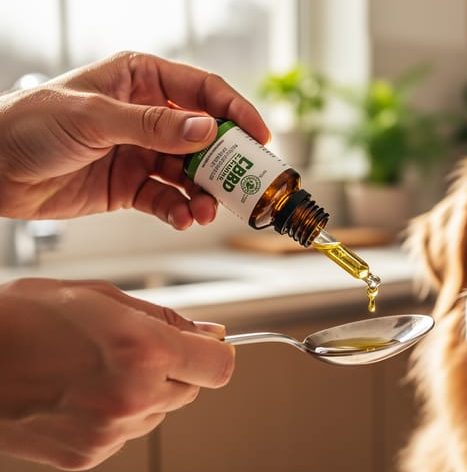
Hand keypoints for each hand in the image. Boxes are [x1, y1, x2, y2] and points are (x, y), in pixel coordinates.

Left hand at [0, 51, 269, 229]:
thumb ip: (153, 126)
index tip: (259, 137)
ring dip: (204, 192)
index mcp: (139, 80)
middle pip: (204, 137)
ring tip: (208, 209)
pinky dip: (180, 210)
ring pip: (190, 173)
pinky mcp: (130, 186)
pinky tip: (185, 218)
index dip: (235, 111)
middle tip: (243, 183)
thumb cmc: (29, 124)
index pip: (202, 90)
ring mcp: (140, 152)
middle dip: (225, 162)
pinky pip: (167, 198)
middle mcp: (146, 116)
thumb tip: (206, 130)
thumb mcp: (94, 118)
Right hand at [0, 278, 234, 469]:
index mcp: (144, 351)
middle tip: (132, 350)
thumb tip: (209, 332)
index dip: (215, 352)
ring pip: (159, 412)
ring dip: (144, 392)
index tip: (204, 345)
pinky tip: (78, 393)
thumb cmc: (21, 320)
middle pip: (192, 390)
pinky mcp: (89, 455)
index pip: (220, 366)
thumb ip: (164, 318)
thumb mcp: (100, 297)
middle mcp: (133, 397)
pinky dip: (114, 415)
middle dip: (176, 369)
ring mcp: (110, 432)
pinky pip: (126, 433)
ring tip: (94, 369)